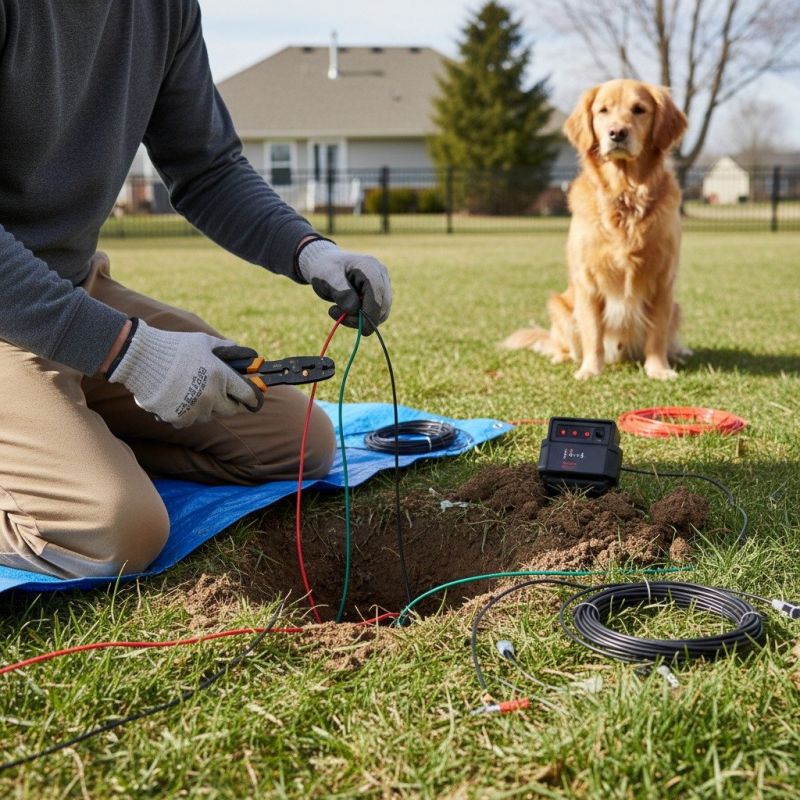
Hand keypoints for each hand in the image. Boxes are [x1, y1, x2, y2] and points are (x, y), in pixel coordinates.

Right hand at [105, 319, 263, 427]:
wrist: (142, 358)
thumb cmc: (175, 347)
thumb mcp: (204, 341)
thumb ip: (225, 348)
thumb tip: (239, 350)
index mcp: (221, 376)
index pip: (248, 395)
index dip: (252, 397)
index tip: (253, 399)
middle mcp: (211, 396)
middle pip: (230, 410)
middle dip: (227, 402)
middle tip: (217, 393)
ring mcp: (195, 409)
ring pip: (208, 415)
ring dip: (205, 407)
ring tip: (191, 391)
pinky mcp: (179, 418)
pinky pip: (189, 420)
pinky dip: (186, 413)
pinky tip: (177, 399)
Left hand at [297, 239, 391, 333]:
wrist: (324, 264)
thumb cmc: (324, 268)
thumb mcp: (327, 276)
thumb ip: (341, 291)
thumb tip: (354, 309)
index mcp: (370, 266)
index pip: (378, 295)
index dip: (371, 314)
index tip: (360, 330)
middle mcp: (381, 274)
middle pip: (382, 306)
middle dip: (362, 319)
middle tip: (334, 313)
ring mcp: (383, 284)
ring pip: (381, 313)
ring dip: (361, 320)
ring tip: (337, 310)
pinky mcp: (380, 294)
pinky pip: (376, 314)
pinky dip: (361, 318)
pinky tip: (344, 310)